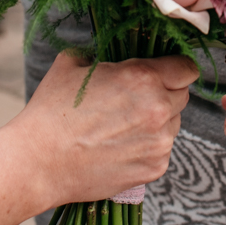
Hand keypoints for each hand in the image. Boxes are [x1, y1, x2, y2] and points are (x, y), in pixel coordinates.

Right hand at [13, 52, 195, 205]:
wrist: (38, 162)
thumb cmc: (51, 111)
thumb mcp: (72, 64)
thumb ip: (103, 55)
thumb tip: (112, 56)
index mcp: (143, 77)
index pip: (186, 67)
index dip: (175, 67)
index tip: (165, 71)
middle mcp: (158, 109)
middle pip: (182, 95)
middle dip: (165, 93)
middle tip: (136, 99)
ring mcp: (159, 143)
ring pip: (174, 124)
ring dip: (158, 121)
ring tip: (122, 125)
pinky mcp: (154, 168)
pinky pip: (162, 150)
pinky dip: (148, 147)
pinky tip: (119, 146)